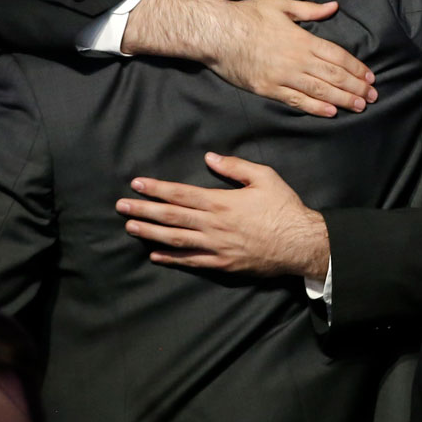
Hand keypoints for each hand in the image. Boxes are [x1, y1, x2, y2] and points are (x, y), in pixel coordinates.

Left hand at [116, 152, 330, 278]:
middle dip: (143, 211)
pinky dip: (171, 258)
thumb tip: (210, 157)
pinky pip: (191, 261)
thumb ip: (235, 166)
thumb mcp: (265, 177)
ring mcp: (215, 248)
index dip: (156, 189)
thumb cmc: (284, 207)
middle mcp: (213, 225)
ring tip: (130, 228)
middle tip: (121, 207)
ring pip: (175, 240)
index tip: (136, 184)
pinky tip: (155, 254)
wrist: (301, 243)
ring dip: (150, 234)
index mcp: (221, 202)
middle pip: (170, 218)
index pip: (180, 194)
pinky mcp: (222, 264)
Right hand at [209, 0, 376, 116]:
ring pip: (319, 90)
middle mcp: (297, 59)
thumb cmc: (248, 16)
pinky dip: (315, 107)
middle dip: (355, 87)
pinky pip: (296, 100)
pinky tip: (330, 112)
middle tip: (372, 97)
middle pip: (333, 75)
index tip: (370, 77)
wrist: (218, 33)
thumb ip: (310, 10)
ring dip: (342, 100)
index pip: (337, 56)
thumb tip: (333, 7)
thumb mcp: (281, 5)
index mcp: (302, 39)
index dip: (356, 68)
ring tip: (359, 106)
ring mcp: (283, 76)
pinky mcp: (268, 89)